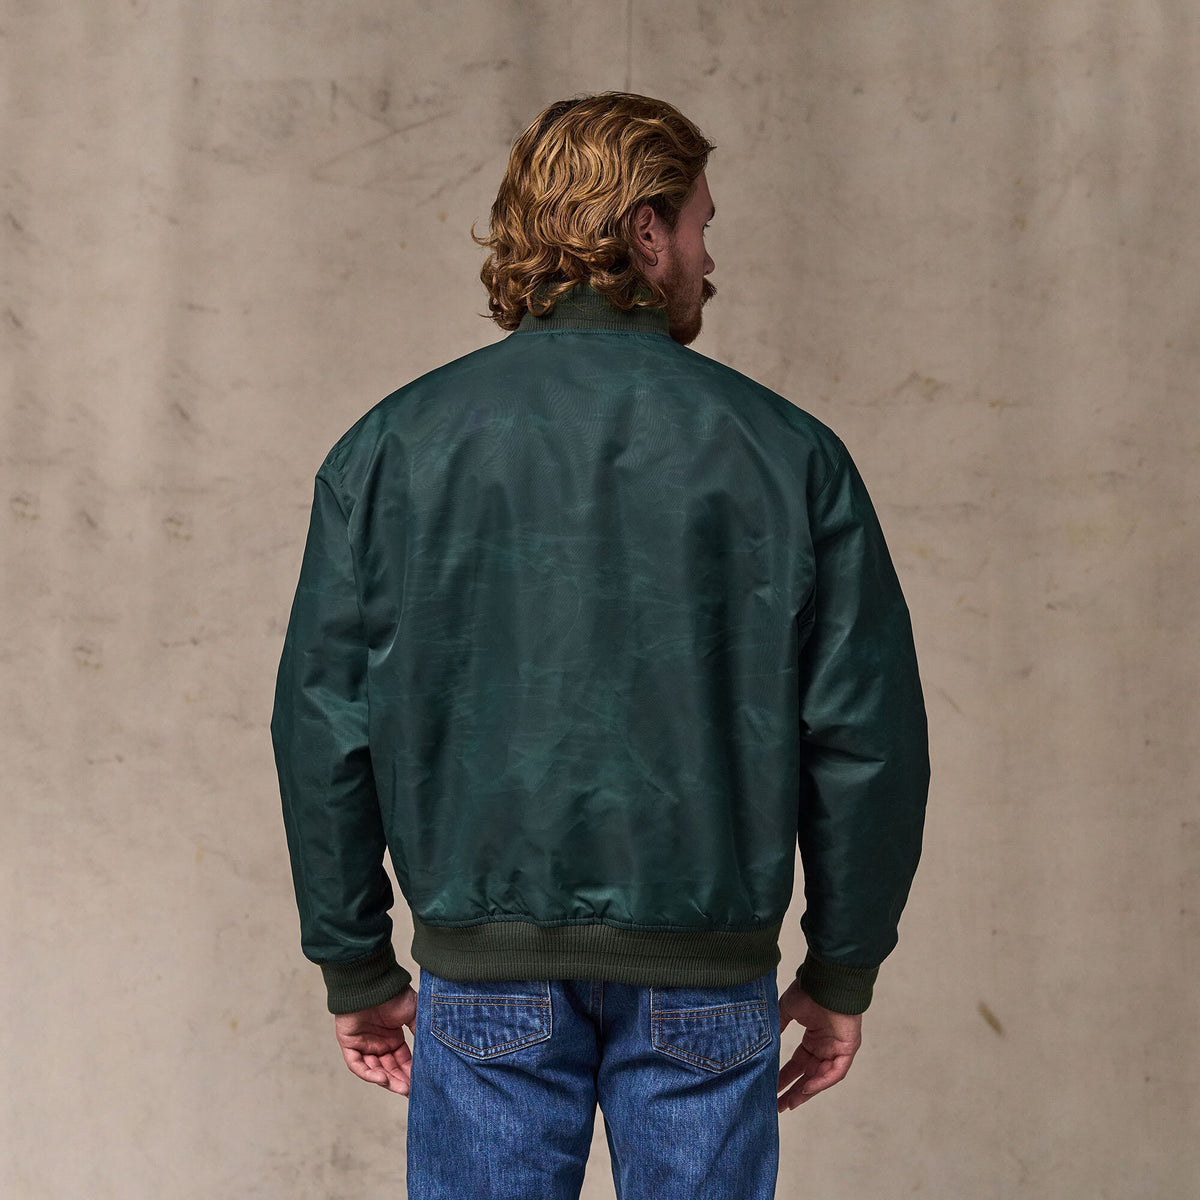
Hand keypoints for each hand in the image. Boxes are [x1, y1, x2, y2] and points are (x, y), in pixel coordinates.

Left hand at [333, 986, 418, 1094]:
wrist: (372, 982)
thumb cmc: (393, 993)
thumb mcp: (414, 1012)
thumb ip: (420, 1031)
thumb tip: (432, 1049)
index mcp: (393, 1037)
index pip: (402, 1060)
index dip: (410, 1072)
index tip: (421, 1084)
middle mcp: (378, 1043)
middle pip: (389, 1068)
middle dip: (400, 1081)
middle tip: (411, 1091)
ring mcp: (363, 1044)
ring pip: (374, 1069)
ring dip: (387, 1080)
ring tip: (401, 1087)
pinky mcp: (348, 1043)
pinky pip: (357, 1064)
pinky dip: (368, 1073)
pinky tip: (382, 1078)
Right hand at [777, 980, 862, 1111]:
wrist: (827, 981)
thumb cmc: (809, 991)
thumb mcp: (787, 1010)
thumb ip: (778, 1025)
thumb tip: (763, 1040)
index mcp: (812, 1039)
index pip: (797, 1064)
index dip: (785, 1078)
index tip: (771, 1090)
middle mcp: (825, 1047)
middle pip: (807, 1076)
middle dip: (793, 1091)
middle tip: (777, 1106)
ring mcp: (837, 1050)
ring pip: (821, 1078)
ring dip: (805, 1092)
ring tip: (788, 1104)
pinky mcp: (848, 1049)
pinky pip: (835, 1072)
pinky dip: (821, 1082)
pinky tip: (807, 1089)